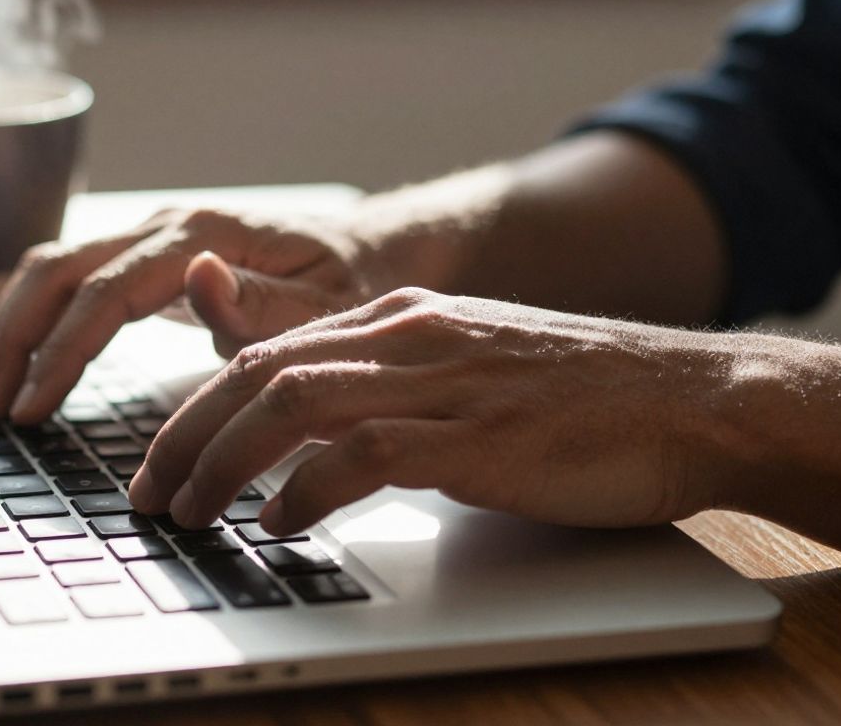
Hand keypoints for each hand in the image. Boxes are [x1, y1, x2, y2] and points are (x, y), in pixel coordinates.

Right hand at [0, 207, 379, 421]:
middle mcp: (166, 226)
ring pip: (53, 268)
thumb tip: (196, 276)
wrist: (367, 254)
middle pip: (57, 269)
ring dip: (12, 329)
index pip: (106, 291)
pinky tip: (24, 368)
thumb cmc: (350, 289)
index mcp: (204, 236)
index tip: (32, 410)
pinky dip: (37, 321)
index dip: (61, 351)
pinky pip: (72, 280)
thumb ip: (262, 303)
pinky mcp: (146, 257)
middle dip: (12, 338)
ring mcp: (151, 237)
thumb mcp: (327, 309)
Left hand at [130, 287, 733, 533]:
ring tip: (192, 511)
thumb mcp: (466, 372)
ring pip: (292, 403)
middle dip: (187, 434)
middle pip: (259, 372)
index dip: (199, 405)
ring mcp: (441, 380)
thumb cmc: (580, 400)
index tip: (164, 456)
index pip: (268, 350)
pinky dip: (306, 490)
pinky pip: (363, 455)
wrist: (690, 400)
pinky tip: (279, 523)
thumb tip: (317, 441)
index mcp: (401, 317)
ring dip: (224, 461)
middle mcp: (409, 335)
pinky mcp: (475, 435)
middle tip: (150, 492)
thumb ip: (391, 387)